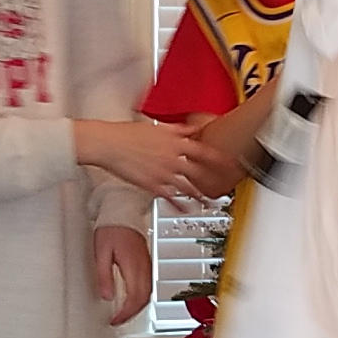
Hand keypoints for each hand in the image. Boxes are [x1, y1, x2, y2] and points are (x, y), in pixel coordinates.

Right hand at [73, 120, 213, 201]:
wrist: (109, 144)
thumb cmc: (128, 134)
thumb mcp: (157, 127)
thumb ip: (177, 130)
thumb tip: (190, 128)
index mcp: (175, 141)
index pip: (204, 150)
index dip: (219, 158)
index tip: (229, 162)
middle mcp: (172, 157)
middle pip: (200, 171)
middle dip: (214, 180)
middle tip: (225, 186)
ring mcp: (164, 172)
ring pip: (188, 187)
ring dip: (201, 196)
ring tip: (211, 204)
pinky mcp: (153, 185)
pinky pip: (170, 198)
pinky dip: (181, 206)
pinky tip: (187, 210)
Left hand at [92, 225, 151, 324]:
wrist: (122, 210)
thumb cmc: (111, 228)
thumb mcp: (101, 253)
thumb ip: (104, 276)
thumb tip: (108, 296)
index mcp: (133, 266)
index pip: (134, 298)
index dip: (126, 313)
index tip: (115, 320)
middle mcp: (144, 267)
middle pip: (144, 299)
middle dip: (132, 314)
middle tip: (118, 321)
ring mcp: (147, 265)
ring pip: (148, 294)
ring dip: (137, 307)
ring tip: (124, 314)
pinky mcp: (146, 262)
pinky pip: (148, 285)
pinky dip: (140, 297)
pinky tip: (131, 299)